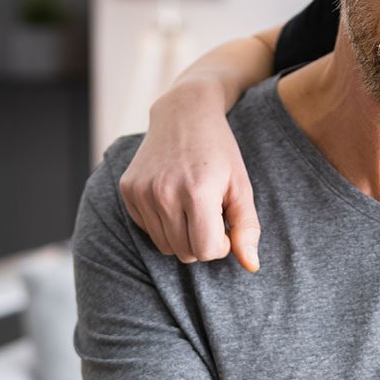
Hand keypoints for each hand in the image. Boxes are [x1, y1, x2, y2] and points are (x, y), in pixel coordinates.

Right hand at [119, 80, 260, 270]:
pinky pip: (148, 230)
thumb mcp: (241, 187)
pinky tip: (173, 197)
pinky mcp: (128, 190)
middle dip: (202, 241)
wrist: (184, 112)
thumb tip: (251, 266)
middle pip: (185, 253)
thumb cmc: (220, 152)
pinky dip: (163, 222)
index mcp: (197, 192)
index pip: (207, 251)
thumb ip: (247, 228)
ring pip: (165, 246)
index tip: (226, 224)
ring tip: (193, 206)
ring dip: (183, 235)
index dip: (221, 244)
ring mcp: (142, 191)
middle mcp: (164, 193)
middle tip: (210, 213)